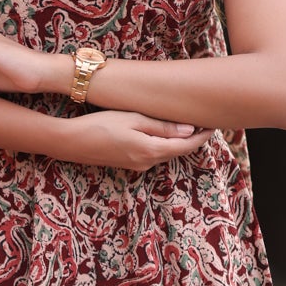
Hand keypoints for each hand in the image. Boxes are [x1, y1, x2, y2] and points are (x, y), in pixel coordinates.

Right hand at [65, 110, 216, 173]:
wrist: (70, 142)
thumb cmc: (99, 125)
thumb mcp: (133, 120)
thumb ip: (162, 127)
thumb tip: (189, 131)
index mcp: (151, 151)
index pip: (187, 146)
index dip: (203, 136)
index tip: (214, 124)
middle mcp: (147, 162)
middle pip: (178, 151)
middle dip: (194, 138)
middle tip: (206, 121)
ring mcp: (136, 165)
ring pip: (165, 152)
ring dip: (179, 142)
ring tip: (190, 125)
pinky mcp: (127, 163)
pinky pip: (153, 153)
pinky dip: (164, 144)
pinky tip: (164, 133)